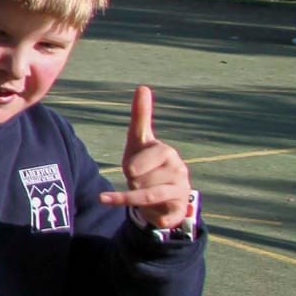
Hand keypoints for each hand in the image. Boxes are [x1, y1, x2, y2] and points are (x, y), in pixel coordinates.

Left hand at [99, 86, 191, 227]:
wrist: (163, 199)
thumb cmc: (147, 165)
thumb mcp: (138, 142)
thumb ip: (141, 116)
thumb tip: (143, 87)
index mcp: (165, 151)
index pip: (147, 154)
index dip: (136, 162)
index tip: (132, 169)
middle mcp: (178, 168)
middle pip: (138, 175)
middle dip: (131, 179)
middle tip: (137, 179)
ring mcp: (180, 188)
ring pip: (143, 192)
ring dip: (133, 193)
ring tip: (139, 190)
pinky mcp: (177, 207)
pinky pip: (151, 208)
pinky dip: (133, 206)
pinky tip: (115, 202)